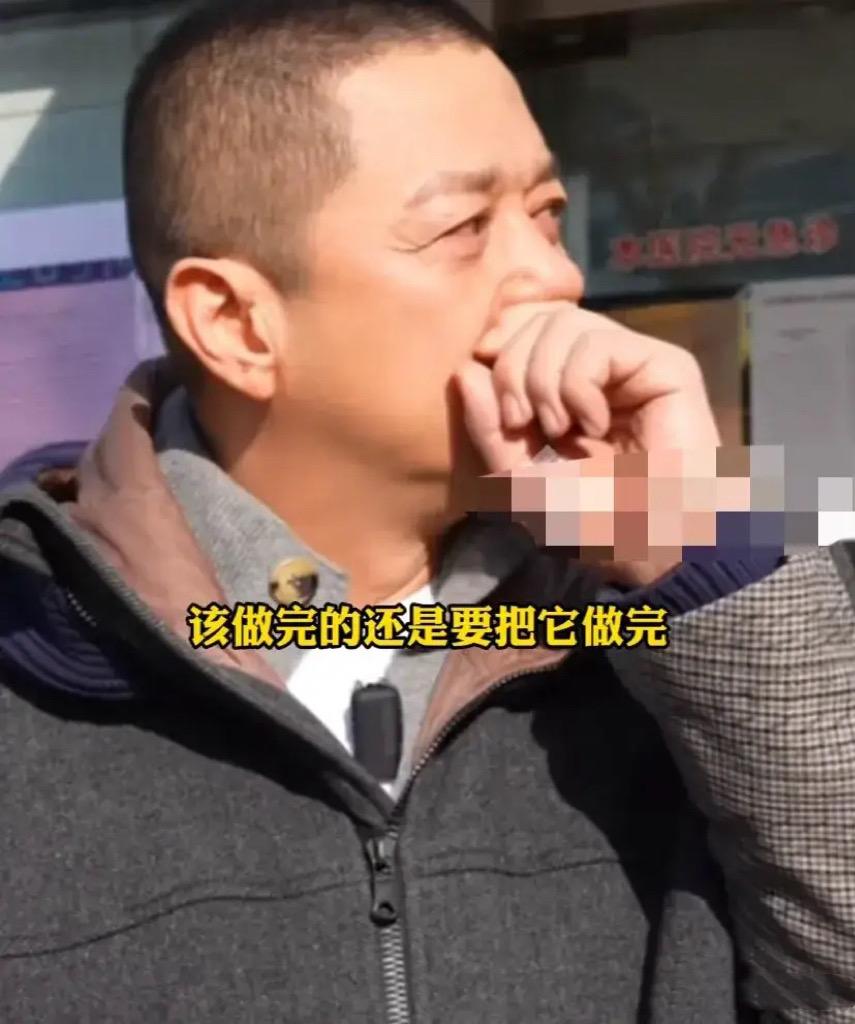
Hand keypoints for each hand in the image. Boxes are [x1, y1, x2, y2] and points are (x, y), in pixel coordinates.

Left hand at [455, 302, 721, 584]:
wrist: (645, 546)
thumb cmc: (588, 520)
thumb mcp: (519, 477)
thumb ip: (488, 427)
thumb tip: (466, 368)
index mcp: (564, 386)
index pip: (522, 329)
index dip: (499, 348)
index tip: (495, 398)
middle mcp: (599, 367)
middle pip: (538, 319)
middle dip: (514, 368)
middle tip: (520, 422)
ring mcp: (633, 363)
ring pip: (563, 323)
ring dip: (544, 380)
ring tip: (559, 429)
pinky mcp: (665, 365)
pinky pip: (597, 342)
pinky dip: (579, 386)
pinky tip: (594, 425)